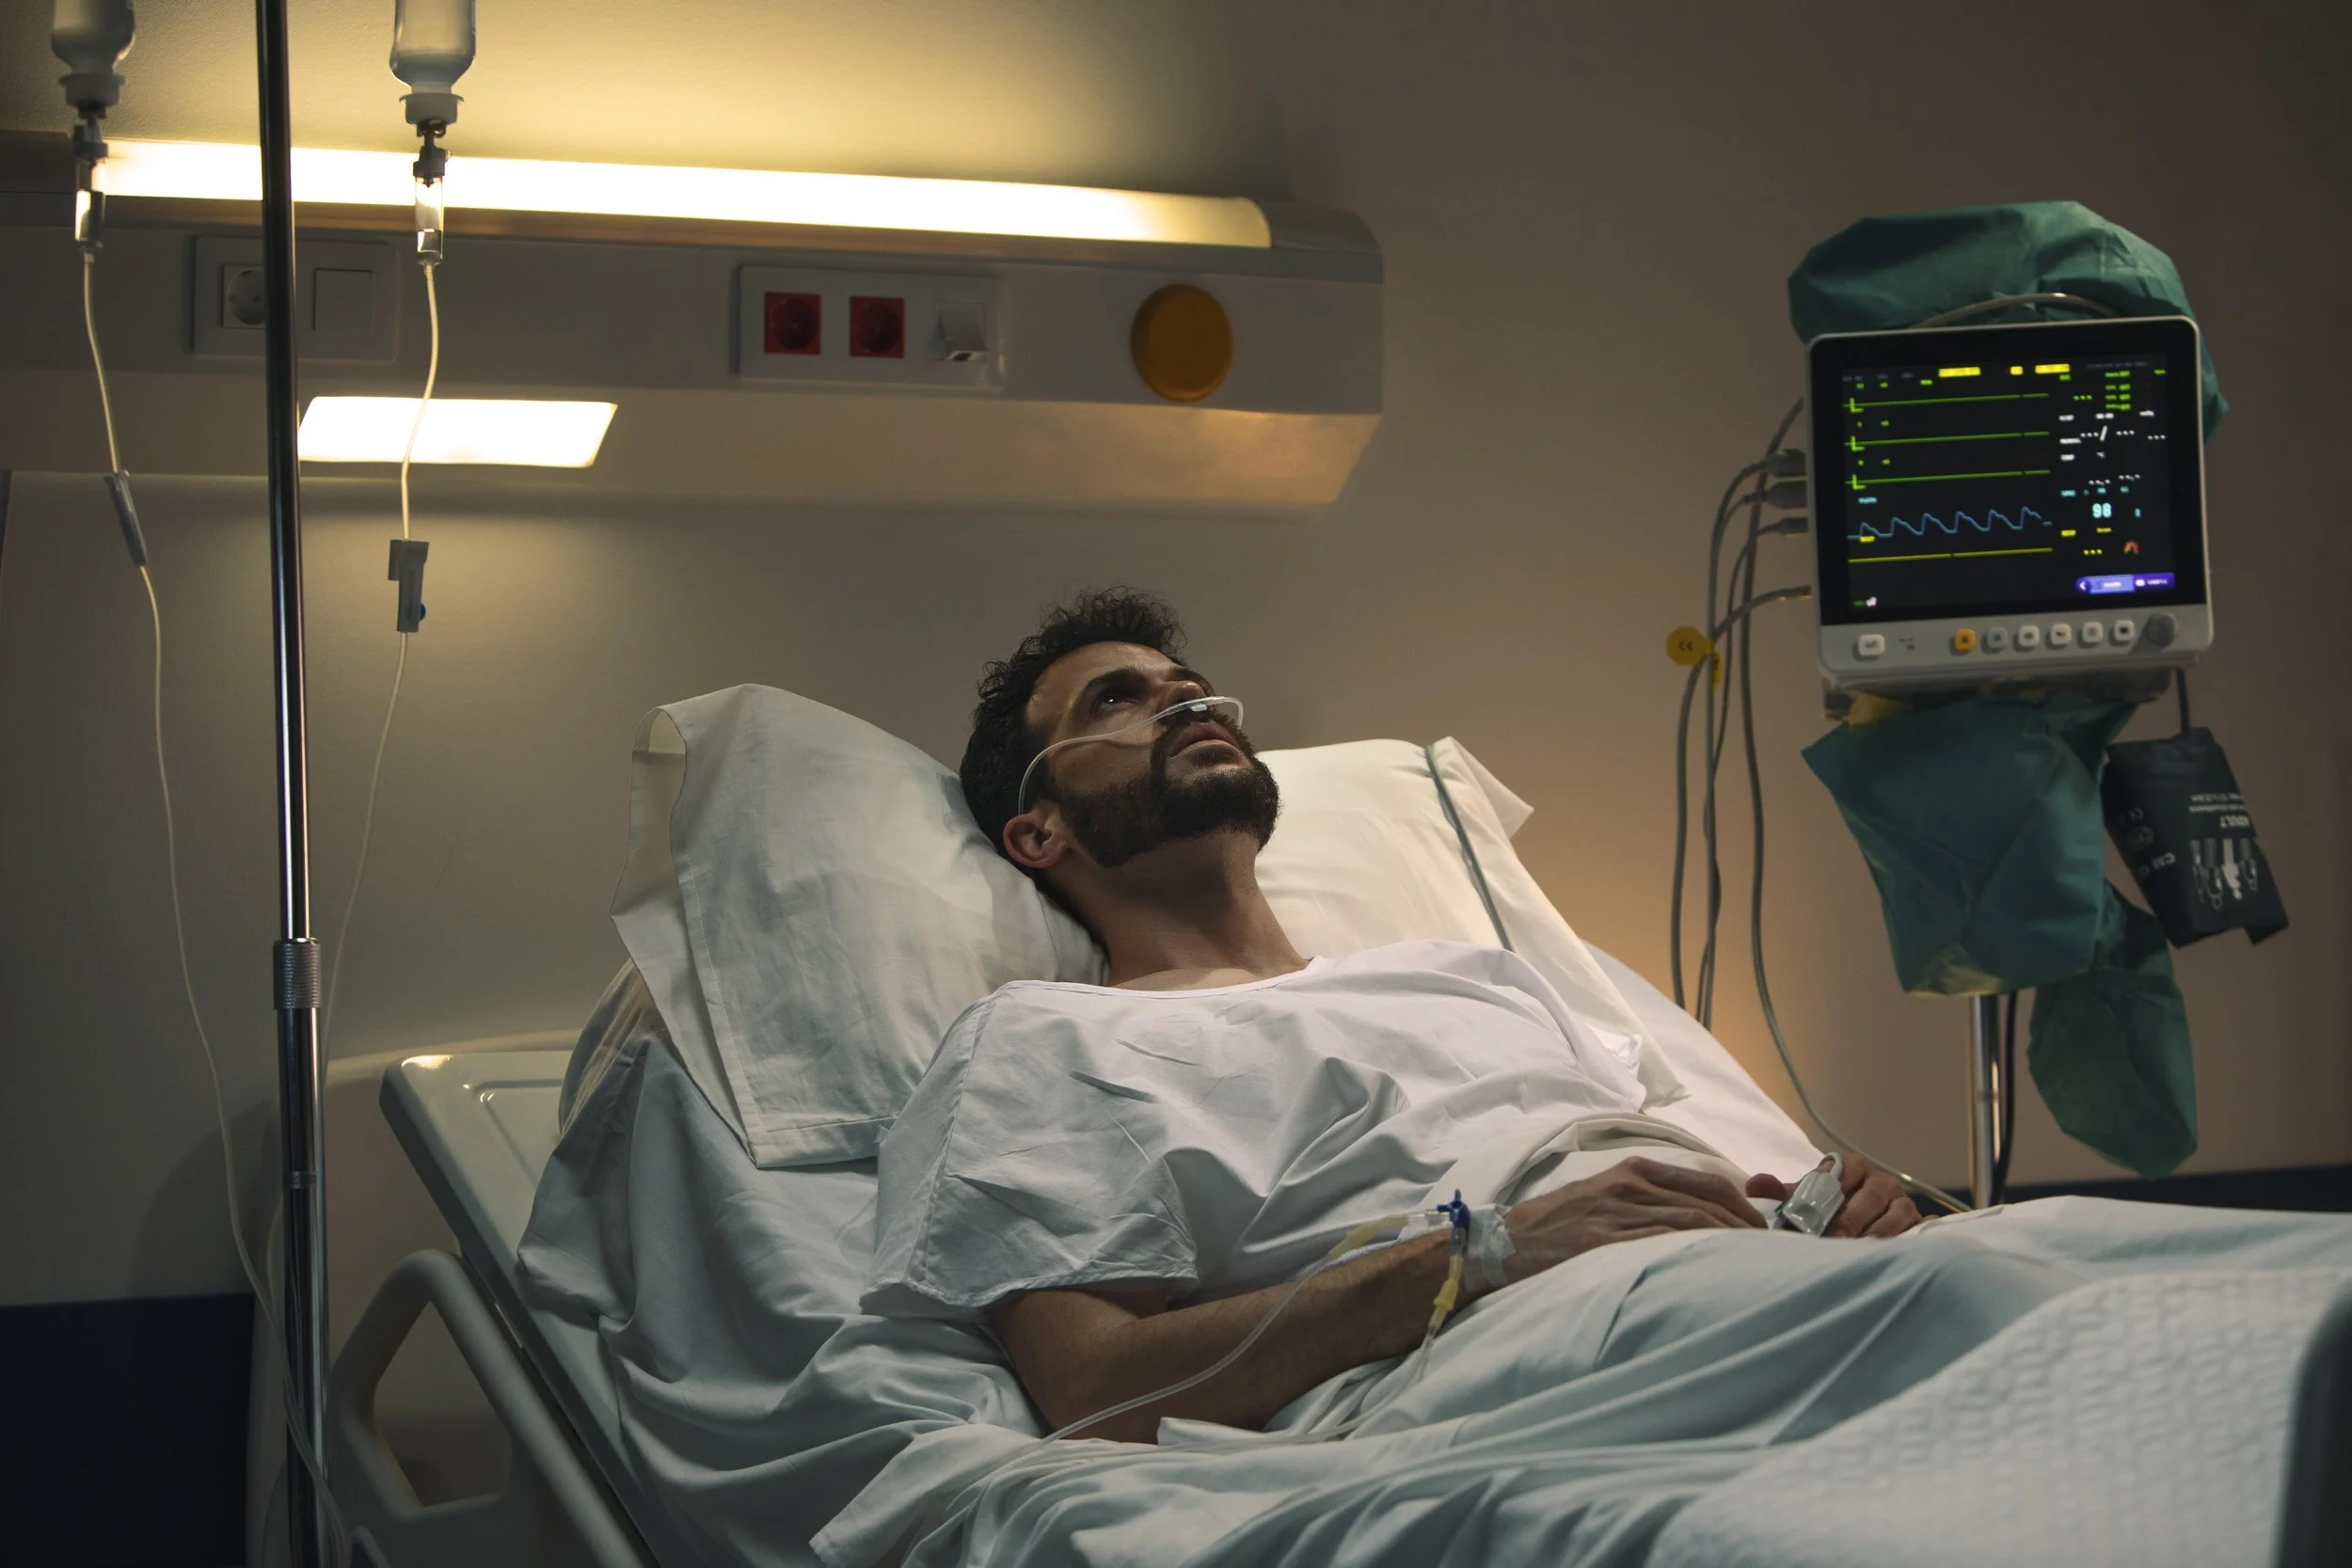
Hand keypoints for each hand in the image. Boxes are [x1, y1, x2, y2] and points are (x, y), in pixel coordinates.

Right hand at [1500, 1156, 1764, 1283]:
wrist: (1507, 1240)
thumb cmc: (1557, 1223)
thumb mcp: (1603, 1194)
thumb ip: (1644, 1198)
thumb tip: (1693, 1216)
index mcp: (1633, 1169)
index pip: (1706, 1180)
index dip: (1742, 1204)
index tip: (1761, 1227)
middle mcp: (1631, 1184)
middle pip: (1707, 1200)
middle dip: (1744, 1225)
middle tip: (1767, 1250)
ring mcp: (1619, 1211)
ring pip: (1692, 1221)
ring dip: (1728, 1241)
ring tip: (1751, 1263)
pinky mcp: (1606, 1240)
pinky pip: (1663, 1242)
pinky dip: (1695, 1253)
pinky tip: (1713, 1268)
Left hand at [1744, 1152, 1920, 1237]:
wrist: (1863, 1233)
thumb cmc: (1830, 1212)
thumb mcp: (1806, 1201)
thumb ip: (1783, 1193)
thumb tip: (1755, 1186)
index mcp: (1853, 1167)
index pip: (1845, 1169)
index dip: (1831, 1188)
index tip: (1816, 1209)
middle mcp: (1881, 1181)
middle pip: (1871, 1194)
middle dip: (1850, 1217)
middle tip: (1833, 1238)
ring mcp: (1903, 1202)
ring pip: (1896, 1213)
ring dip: (1876, 1232)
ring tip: (1857, 1250)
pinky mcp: (1918, 1224)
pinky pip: (1916, 1229)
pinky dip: (1903, 1240)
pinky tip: (1887, 1255)